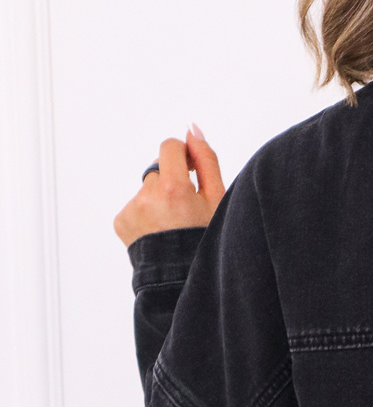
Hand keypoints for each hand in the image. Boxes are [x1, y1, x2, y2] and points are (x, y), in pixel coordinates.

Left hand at [113, 124, 224, 246]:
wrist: (183, 277)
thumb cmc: (205, 239)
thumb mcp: (217, 200)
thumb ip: (206, 160)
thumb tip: (193, 129)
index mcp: (173, 189)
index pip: (170, 147)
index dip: (183, 154)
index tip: (191, 170)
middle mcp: (148, 196)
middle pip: (159, 170)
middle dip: (172, 182)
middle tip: (185, 209)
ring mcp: (131, 209)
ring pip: (147, 189)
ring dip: (159, 199)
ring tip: (172, 224)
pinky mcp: (121, 221)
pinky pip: (134, 205)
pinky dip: (146, 214)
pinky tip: (159, 231)